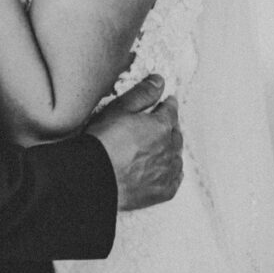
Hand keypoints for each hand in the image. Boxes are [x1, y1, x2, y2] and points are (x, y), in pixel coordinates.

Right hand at [87, 75, 182, 210]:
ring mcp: (167, 172)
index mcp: (160, 126)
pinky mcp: (162, 192)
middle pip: (175, 133)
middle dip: (171, 126)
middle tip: (165, 122)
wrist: (95, 178)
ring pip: (177, 156)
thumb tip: (159, 80)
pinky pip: (175, 179)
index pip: (170, 111)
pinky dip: (173, 172)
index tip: (168, 101)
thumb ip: (142, 93)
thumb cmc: (104, 141)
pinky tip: (167, 169)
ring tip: (164, 145)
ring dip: (173, 148)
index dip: (168, 104)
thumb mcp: (120, 109)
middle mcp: (169, 149)